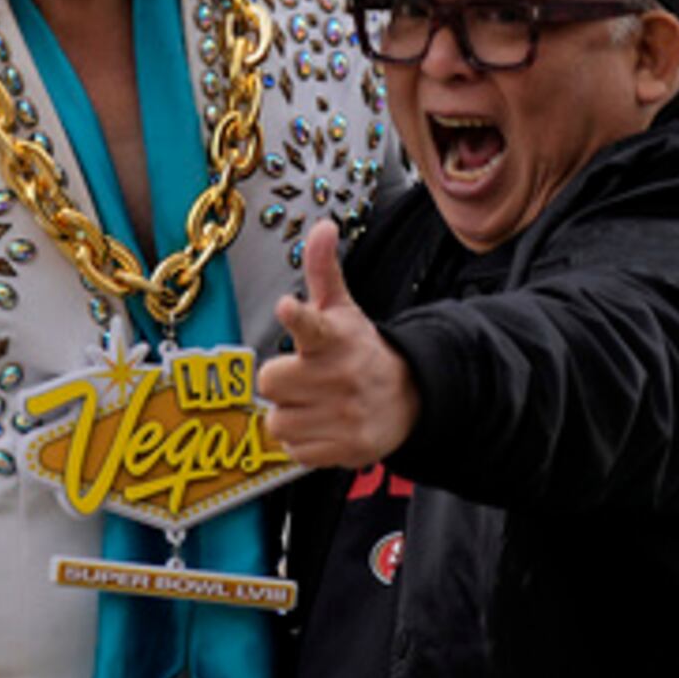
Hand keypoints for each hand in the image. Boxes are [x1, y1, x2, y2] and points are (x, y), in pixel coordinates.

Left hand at [257, 220, 417, 468]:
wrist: (408, 396)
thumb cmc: (359, 349)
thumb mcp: (343, 309)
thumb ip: (323, 271)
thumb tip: (323, 225)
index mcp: (334, 338)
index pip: (311, 325)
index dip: (297, 316)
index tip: (287, 306)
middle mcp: (339, 376)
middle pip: (270, 383)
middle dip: (280, 382)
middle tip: (302, 376)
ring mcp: (344, 415)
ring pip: (278, 423)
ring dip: (289, 415)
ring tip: (313, 403)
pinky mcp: (346, 448)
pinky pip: (294, 451)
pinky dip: (302, 442)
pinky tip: (322, 426)